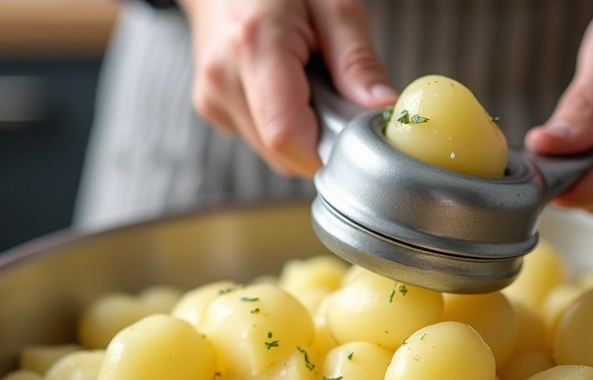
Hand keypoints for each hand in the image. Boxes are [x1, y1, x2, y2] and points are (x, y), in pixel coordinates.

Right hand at [181, 0, 397, 177]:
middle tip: (335, 95)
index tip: (355, 133)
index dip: (328, 149)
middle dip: (320, 138)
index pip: (287, 136)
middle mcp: (224, 77)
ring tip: (308, 83)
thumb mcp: (333, 3)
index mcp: (255, 45)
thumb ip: (357, 59)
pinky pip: (258, 139)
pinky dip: (282, 124)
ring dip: (302, 132)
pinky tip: (287, 87)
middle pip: (282, 152)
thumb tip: (381, 108)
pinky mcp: (211, 106)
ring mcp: (212, 95)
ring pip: (271, 152)